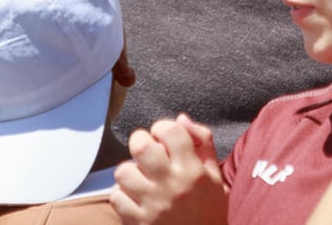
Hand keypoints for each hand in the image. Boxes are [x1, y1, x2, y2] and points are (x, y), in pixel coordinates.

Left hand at [112, 116, 226, 224]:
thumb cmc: (210, 209)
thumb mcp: (215, 175)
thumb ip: (203, 142)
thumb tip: (180, 118)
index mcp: (193, 170)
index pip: (170, 130)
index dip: (162, 128)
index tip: (163, 138)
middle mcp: (172, 185)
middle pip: (141, 147)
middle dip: (140, 142)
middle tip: (146, 152)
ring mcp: (153, 205)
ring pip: (124, 171)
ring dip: (129, 171)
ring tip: (139, 177)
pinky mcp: (138, 223)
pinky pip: (116, 197)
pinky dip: (122, 194)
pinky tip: (134, 197)